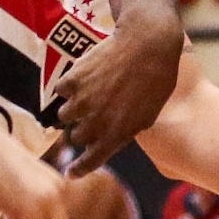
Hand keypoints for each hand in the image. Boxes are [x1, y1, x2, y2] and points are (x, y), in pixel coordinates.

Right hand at [55, 10, 184, 174]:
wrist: (146, 45)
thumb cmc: (156, 80)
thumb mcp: (148, 113)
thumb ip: (126, 129)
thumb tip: (110, 138)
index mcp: (118, 134)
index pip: (92, 160)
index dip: (79, 169)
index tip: (70, 174)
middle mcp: (97, 122)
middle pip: (76, 138)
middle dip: (80, 132)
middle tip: (89, 118)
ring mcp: (82, 102)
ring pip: (65, 116)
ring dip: (73, 110)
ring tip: (87, 95)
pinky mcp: (72, 81)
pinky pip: (61, 91)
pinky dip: (70, 87)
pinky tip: (84, 77)